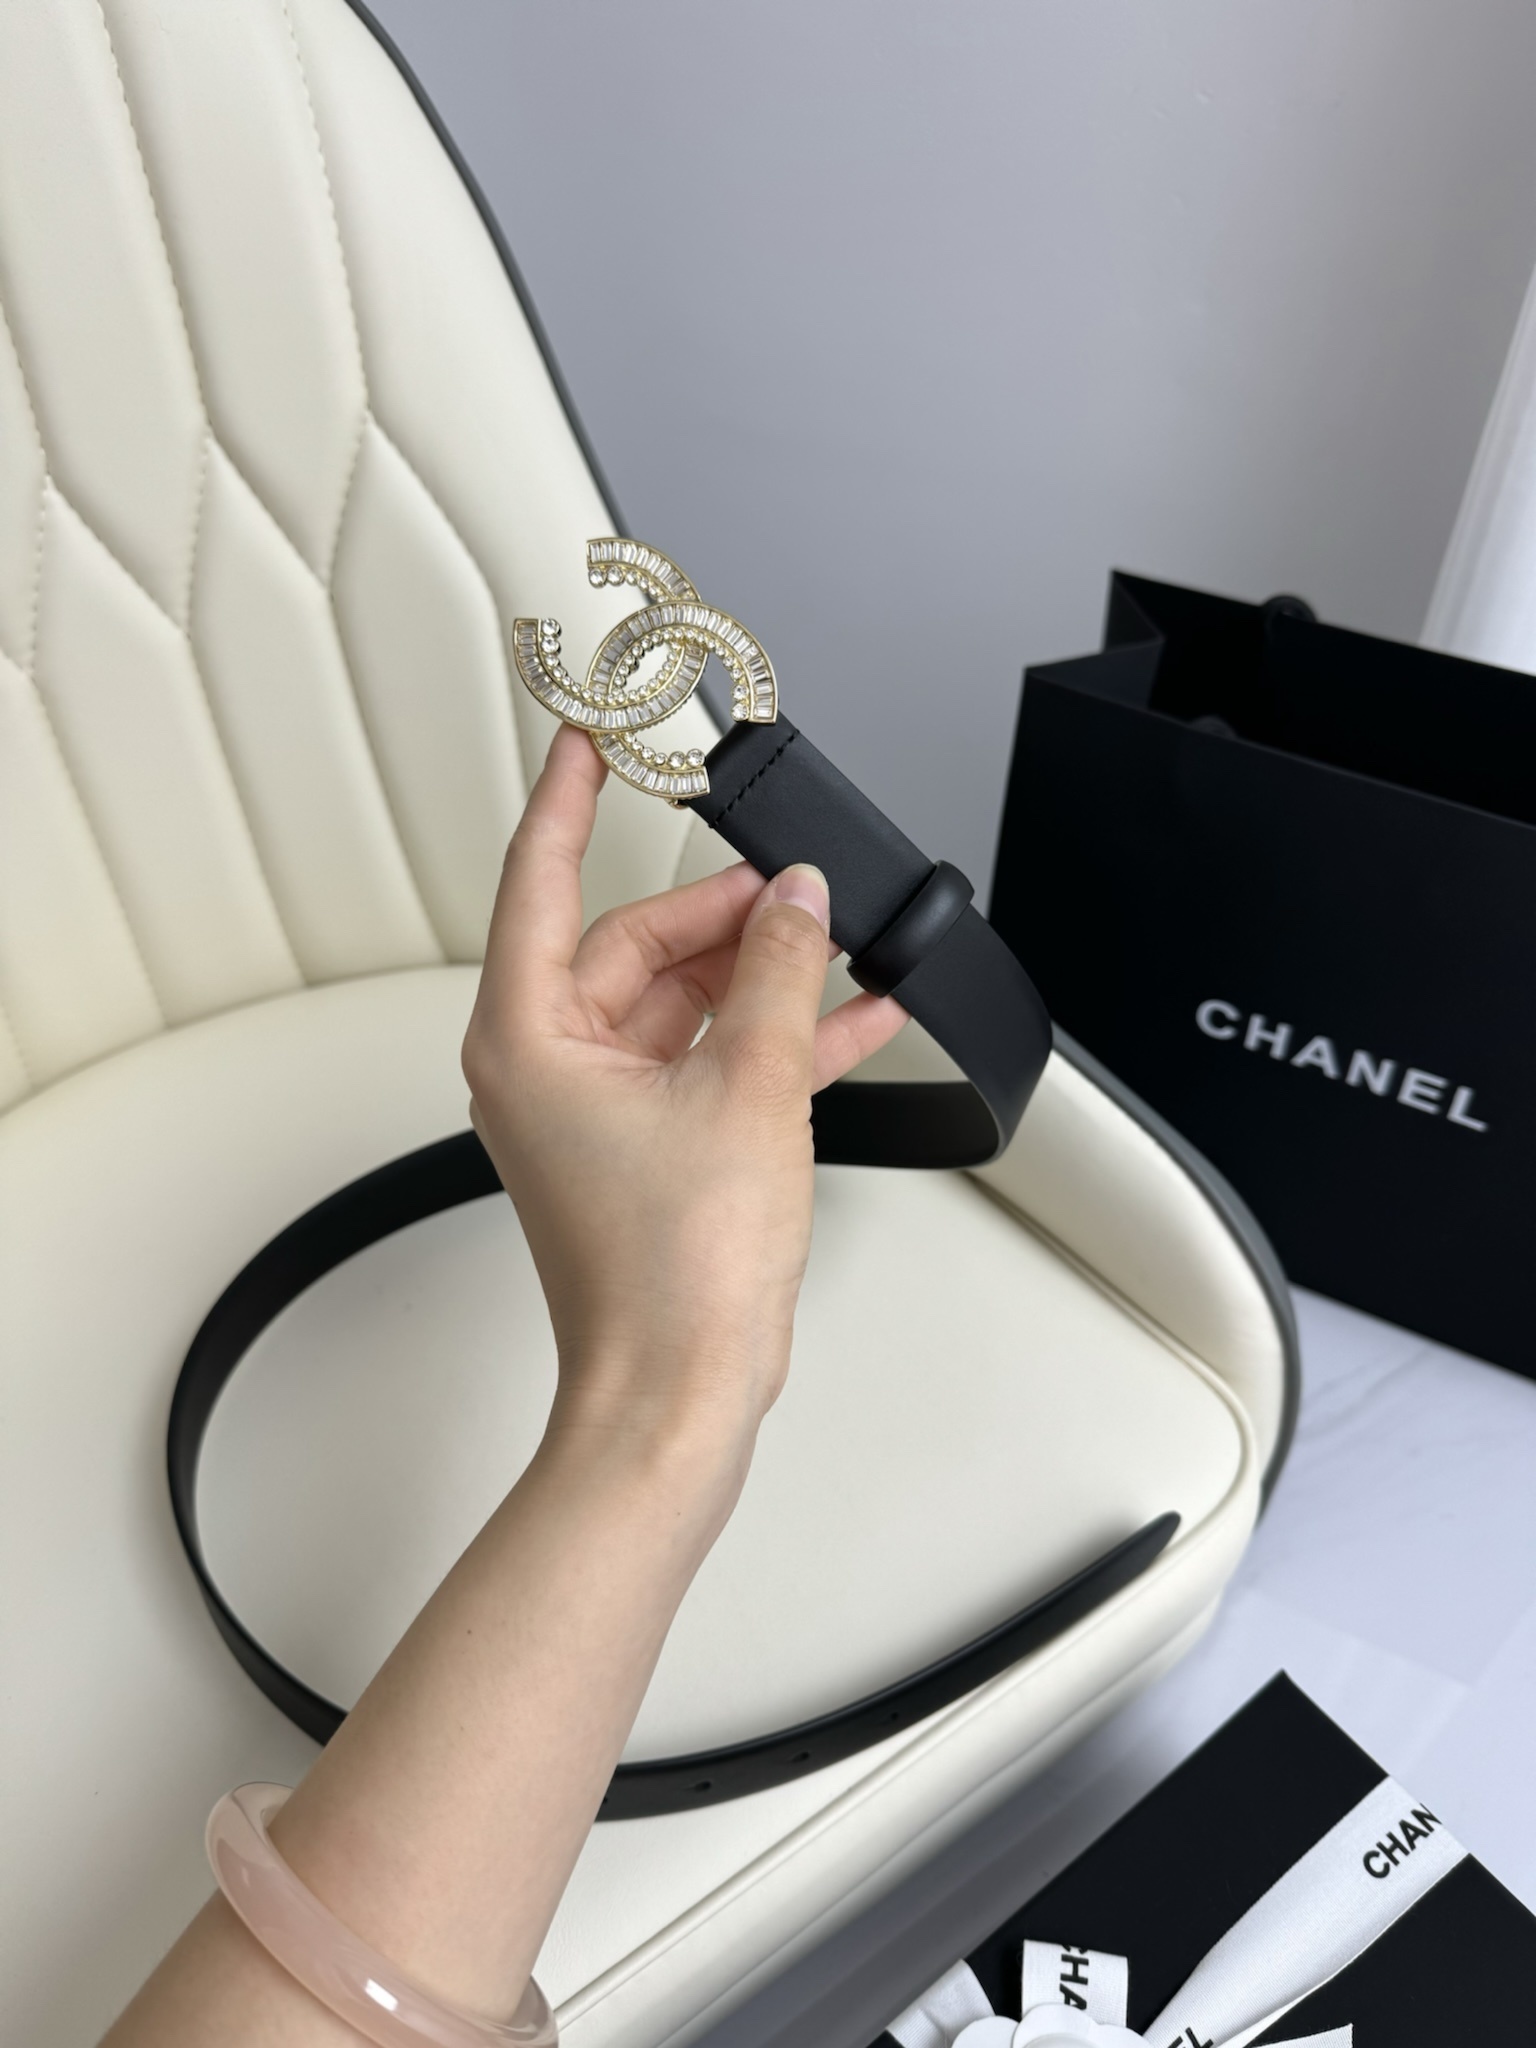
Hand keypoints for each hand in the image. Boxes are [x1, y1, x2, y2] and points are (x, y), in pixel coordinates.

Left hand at [463, 725, 907, 1450]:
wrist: (680, 1394)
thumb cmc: (673, 1274)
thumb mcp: (750, 1088)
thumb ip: (781, 975)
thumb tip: (799, 903)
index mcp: (529, 1036)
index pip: (539, 878)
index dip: (567, 796)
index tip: (589, 735)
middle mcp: (548, 1066)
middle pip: (633, 943)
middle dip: (724, 914)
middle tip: (798, 891)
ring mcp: (597, 1110)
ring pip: (681, 1002)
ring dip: (761, 978)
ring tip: (839, 951)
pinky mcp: (646, 1147)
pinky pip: (707, 1060)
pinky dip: (771, 1039)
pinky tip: (850, 1018)